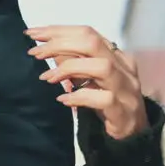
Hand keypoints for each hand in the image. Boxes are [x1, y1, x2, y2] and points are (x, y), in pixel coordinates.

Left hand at [25, 24, 148, 139]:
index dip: (57, 31)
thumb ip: (72, 62)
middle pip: (92, 43)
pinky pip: (103, 99)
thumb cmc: (107, 102)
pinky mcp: (123, 110)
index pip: (87, 33)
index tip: (32, 34)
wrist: (133, 134)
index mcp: (115, 55)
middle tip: (34, 53)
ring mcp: (126, 88)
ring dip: (69, 68)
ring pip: (102, 66)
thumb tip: (48, 47)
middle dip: (59, 44)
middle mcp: (123, 67)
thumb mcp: (88, 78)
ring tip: (47, 78)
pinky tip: (64, 100)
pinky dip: (80, 97)